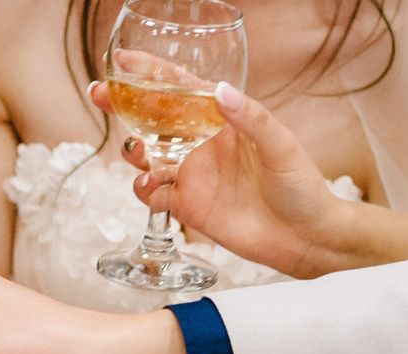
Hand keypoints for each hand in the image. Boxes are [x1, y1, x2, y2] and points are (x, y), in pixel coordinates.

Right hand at [90, 80, 350, 278]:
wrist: (306, 239)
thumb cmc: (302, 187)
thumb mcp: (282, 146)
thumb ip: (250, 119)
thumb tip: (222, 91)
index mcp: (223, 121)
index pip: (182, 89)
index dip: (152, 73)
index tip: (124, 61)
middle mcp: (202, 145)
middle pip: (153, 119)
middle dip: (123, 105)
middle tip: (101, 95)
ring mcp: (192, 176)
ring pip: (146, 155)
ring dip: (133, 150)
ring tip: (138, 153)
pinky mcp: (186, 207)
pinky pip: (152, 194)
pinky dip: (143, 189)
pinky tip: (150, 187)